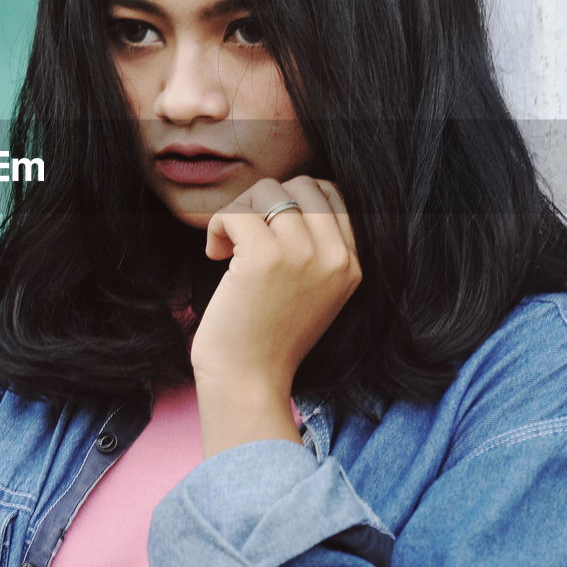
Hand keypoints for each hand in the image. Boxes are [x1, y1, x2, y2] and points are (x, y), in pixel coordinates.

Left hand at [189, 175, 361, 391]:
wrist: (249, 382)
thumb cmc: (270, 338)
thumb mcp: (314, 291)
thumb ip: (315, 248)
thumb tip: (288, 193)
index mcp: (351, 264)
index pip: (331, 193)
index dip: (292, 199)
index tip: (268, 229)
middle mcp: (334, 256)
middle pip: (301, 184)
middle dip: (264, 200)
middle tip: (244, 236)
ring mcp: (302, 254)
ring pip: (267, 190)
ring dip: (238, 212)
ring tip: (228, 248)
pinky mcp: (265, 257)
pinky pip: (236, 211)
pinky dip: (217, 226)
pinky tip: (215, 254)